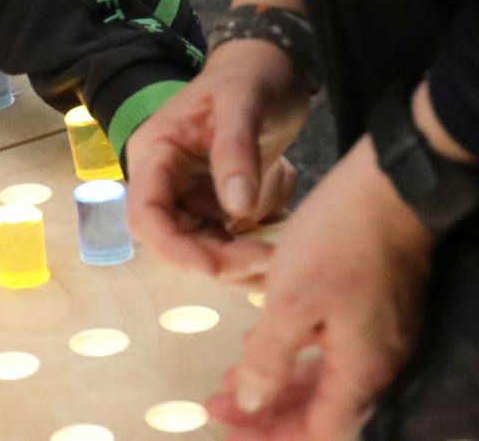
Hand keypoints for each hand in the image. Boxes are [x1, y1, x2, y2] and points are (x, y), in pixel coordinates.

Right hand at [128, 39, 308, 282]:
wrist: (272, 65)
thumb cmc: (248, 76)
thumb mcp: (241, 105)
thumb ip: (235, 153)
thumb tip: (238, 210)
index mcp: (155, 155)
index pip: (146, 215)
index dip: (174, 248)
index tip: (217, 265)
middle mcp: (166, 180)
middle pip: (176, 240)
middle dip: (220, 257)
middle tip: (270, 261)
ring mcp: (192, 193)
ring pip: (207, 244)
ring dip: (244, 253)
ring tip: (285, 243)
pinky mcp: (218, 201)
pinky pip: (233, 235)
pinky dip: (259, 239)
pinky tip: (286, 226)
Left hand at [205, 140, 432, 438]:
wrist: (387, 188)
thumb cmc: (337, 244)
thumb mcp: (290, 302)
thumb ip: (270, 358)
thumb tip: (252, 404)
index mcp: (361, 370)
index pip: (319, 430)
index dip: (272, 435)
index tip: (227, 428)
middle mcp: (375, 362)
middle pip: (320, 409)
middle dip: (267, 413)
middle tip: (218, 408)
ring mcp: (375, 335)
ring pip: (321, 377)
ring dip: (275, 382)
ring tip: (230, 382)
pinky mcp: (369, 309)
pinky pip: (328, 349)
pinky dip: (292, 353)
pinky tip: (258, 344)